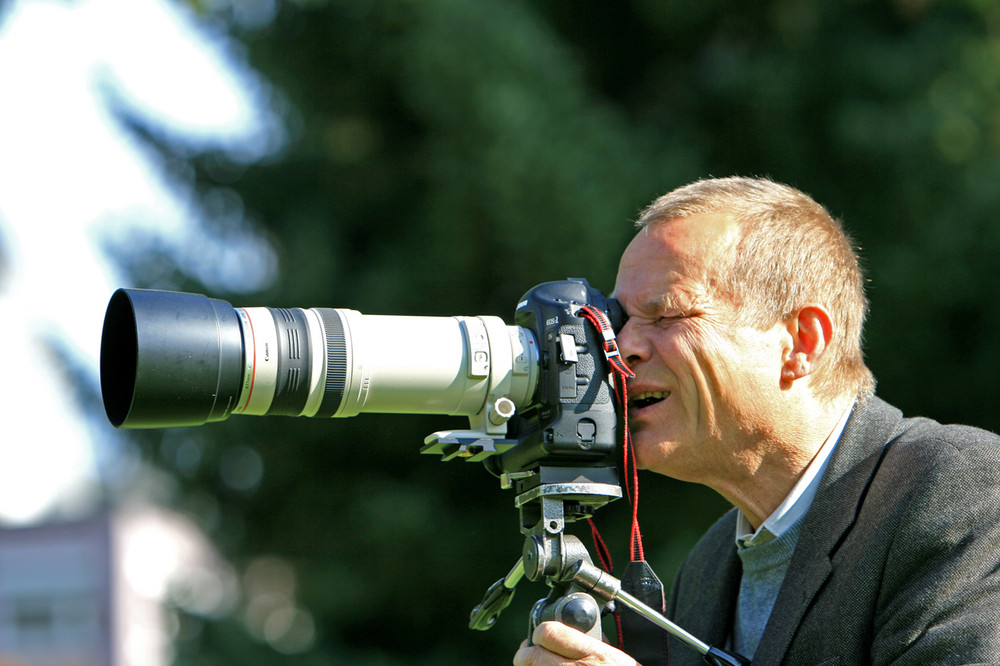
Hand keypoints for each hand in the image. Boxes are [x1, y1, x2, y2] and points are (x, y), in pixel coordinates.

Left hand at [513, 621, 639, 665]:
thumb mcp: (616, 658)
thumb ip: (593, 643)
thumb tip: (573, 630)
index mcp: (593, 654)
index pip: (548, 633)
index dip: (540, 632)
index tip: (541, 636)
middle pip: (531, 655)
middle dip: (526, 653)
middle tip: (529, 653)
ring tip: (537, 665)